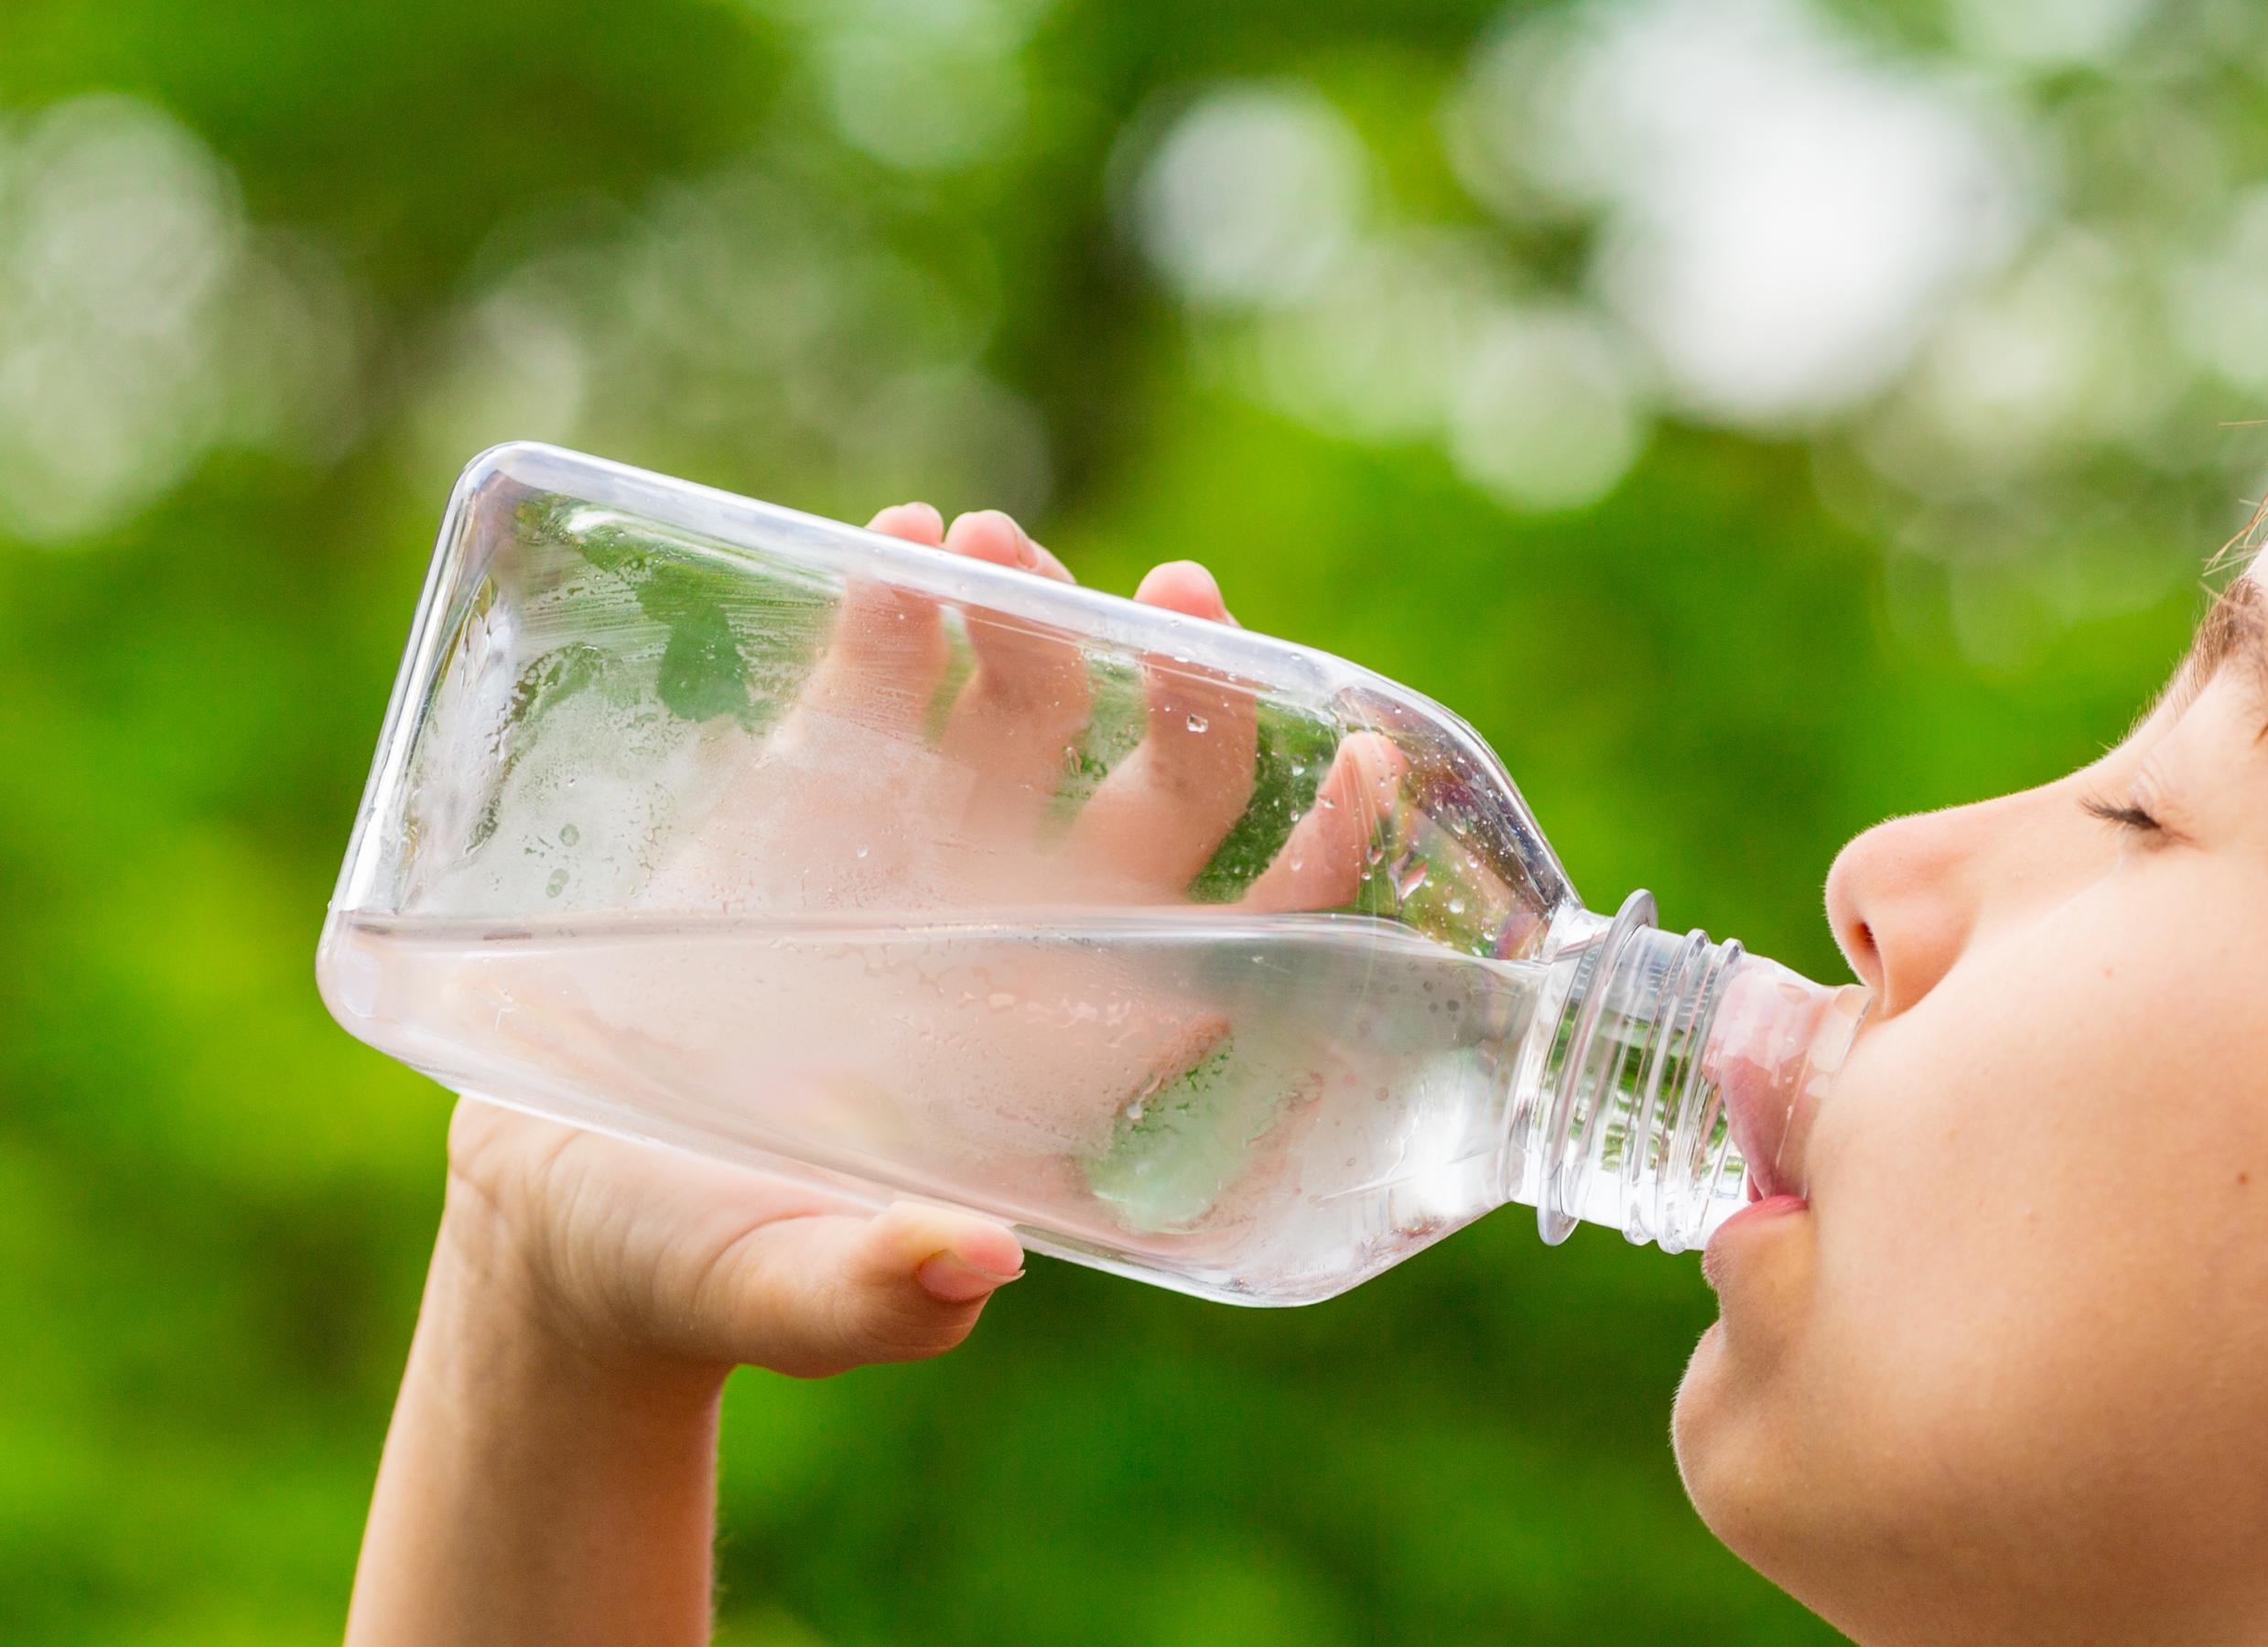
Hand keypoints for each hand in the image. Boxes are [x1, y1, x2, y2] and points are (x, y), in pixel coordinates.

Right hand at [438, 503, 1403, 1384]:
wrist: (568, 1205)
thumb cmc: (709, 1272)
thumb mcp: (788, 1295)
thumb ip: (878, 1296)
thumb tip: (974, 1266)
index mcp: (1079, 1050)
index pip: (1253, 940)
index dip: (1322, 856)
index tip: (1361, 762)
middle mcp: (1037, 930)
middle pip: (1174, 783)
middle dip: (1195, 684)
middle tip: (1172, 594)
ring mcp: (936, 845)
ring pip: (1042, 694)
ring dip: (1040, 608)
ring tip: (986, 546)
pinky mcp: (819, 785)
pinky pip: (891, 666)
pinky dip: (903, 597)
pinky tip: (901, 545)